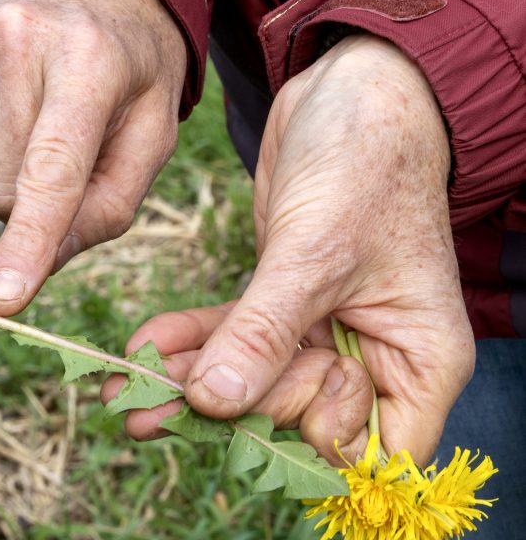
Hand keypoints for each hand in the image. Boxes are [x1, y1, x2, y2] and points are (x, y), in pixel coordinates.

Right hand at [0, 0, 186, 314]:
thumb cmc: (130, 74)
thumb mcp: (152, 136)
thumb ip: (109, 207)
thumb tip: (41, 266)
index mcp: (90, 60)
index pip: (51, 170)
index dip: (28, 240)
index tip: (3, 299)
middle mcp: (18, 40)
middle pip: (6, 191)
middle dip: (39, 203)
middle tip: (71, 151)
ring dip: (6, 182)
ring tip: (41, 125)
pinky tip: (5, 121)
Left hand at [111, 36, 474, 465]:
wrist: (353, 91)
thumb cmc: (368, 162)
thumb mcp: (316, 252)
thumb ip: (266, 333)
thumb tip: (215, 404)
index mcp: (420, 360)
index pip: (368, 448)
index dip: (306, 440)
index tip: (242, 413)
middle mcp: (377, 358)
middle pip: (297, 416)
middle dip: (223, 412)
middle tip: (141, 413)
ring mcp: (329, 332)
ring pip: (256, 380)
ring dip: (189, 383)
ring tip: (120, 395)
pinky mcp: (286, 303)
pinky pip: (236, 337)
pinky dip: (192, 340)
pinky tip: (143, 346)